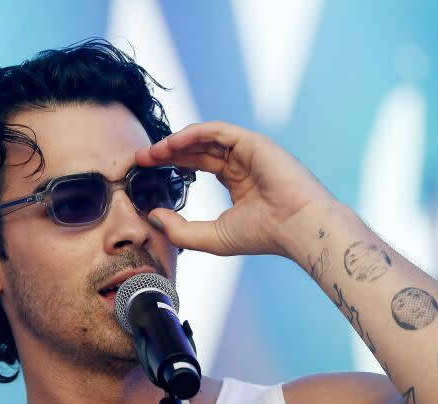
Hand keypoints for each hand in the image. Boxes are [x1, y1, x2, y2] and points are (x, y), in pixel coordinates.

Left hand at [134, 121, 332, 257]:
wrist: (297, 228)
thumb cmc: (263, 235)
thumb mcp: (212, 237)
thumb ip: (181, 229)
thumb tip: (153, 215)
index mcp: (237, 181)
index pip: (197, 164)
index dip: (171, 164)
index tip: (145, 170)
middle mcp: (241, 163)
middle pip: (197, 149)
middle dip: (167, 152)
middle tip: (140, 158)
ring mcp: (248, 151)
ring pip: (204, 137)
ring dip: (175, 142)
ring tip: (152, 152)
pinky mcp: (252, 142)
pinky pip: (216, 131)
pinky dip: (192, 134)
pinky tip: (172, 144)